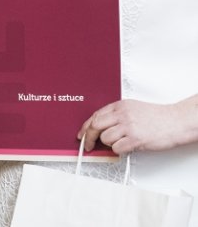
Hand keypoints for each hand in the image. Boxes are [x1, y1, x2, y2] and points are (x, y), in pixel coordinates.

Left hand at [78, 97, 197, 154]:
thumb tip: (101, 126)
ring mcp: (128, 127)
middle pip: (95, 126)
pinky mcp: (135, 139)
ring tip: (119, 143)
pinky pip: (116, 148)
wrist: (175, 121)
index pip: (95, 115)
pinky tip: (126, 147)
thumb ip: (117, 115)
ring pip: (105, 138)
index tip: (81, 134)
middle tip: (89, 145)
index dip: (85, 127)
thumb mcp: (133, 108)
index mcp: (120, 106)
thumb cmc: (157, 117)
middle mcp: (122, 115)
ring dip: (109, 144)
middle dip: (89, 137)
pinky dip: (118, 151)